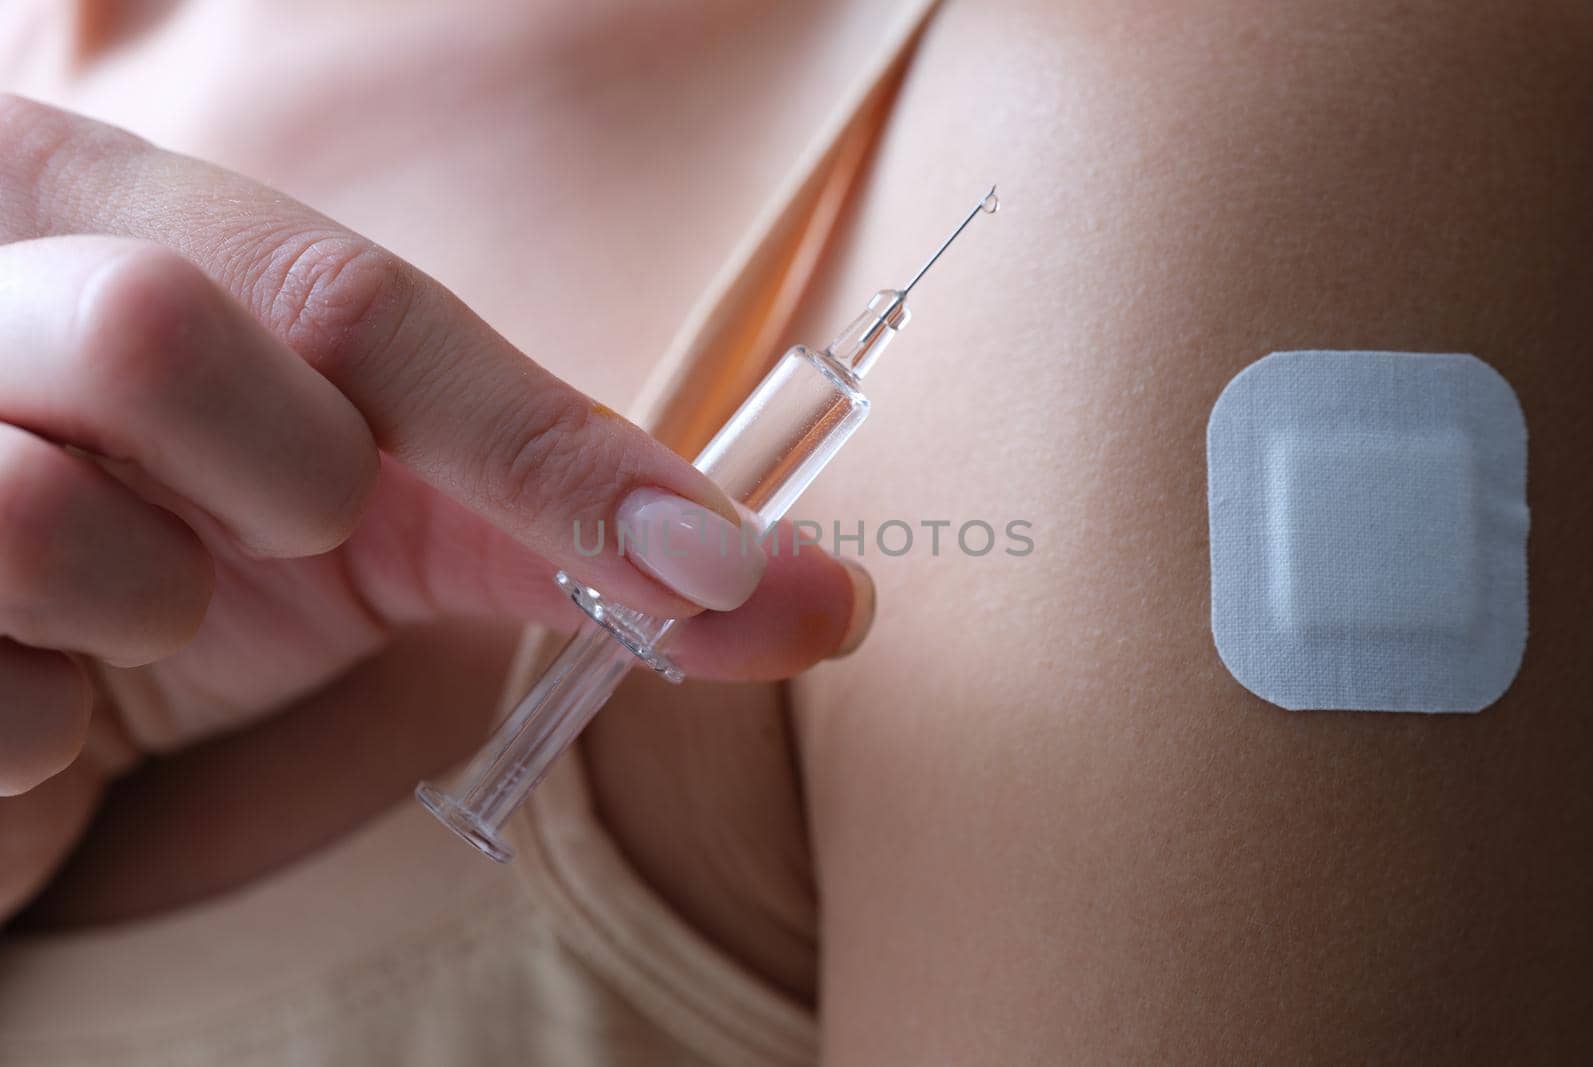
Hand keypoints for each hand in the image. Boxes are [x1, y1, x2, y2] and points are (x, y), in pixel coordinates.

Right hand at [0, 97, 870, 914]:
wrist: (1, 655)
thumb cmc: (193, 547)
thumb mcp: (371, 503)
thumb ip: (566, 529)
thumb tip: (813, 598)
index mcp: (113, 205)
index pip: (352, 292)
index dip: (544, 443)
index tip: (717, 569)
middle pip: (167, 330)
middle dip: (272, 484)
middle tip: (252, 525)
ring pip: (45, 516)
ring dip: (149, 608)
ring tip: (130, 602)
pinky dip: (48, 718)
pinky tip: (36, 681)